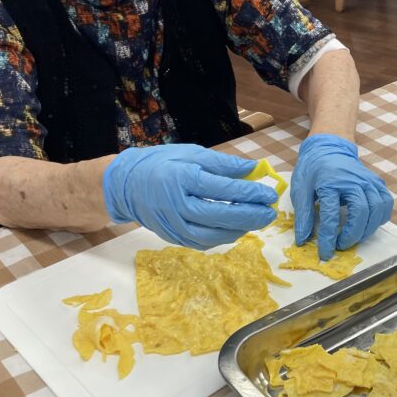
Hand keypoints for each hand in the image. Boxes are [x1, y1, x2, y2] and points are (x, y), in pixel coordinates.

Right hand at [103, 144, 277, 249]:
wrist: (126, 185)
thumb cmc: (162, 163)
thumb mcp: (192, 153)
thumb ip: (223, 164)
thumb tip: (252, 169)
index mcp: (181, 178)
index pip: (221, 190)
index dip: (248, 193)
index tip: (269, 194)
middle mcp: (176, 204)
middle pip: (219, 216)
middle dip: (250, 216)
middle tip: (270, 212)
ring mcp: (173, 224)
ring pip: (212, 235)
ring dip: (239, 230)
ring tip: (258, 221)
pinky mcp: (172, 237)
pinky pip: (202, 243)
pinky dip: (223, 238)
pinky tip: (238, 229)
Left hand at [291, 134, 393, 260]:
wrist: (329, 148)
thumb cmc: (313, 169)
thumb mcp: (300, 189)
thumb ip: (303, 215)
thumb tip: (303, 241)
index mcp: (330, 182)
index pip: (331, 215)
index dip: (328, 238)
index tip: (325, 253)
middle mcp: (353, 181)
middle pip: (361, 212)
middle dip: (352, 235)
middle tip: (340, 245)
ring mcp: (368, 181)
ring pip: (377, 209)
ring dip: (367, 229)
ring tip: (354, 237)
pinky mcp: (377, 183)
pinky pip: (386, 204)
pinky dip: (380, 218)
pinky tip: (368, 225)